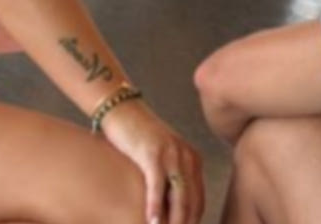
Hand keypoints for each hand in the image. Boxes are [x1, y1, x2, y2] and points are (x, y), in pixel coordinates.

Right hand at [101, 100, 204, 223]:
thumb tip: (168, 210)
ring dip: (174, 222)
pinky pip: (158, 187)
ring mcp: (171, 154)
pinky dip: (155, 207)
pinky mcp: (153, 153)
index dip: (192, 221)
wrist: (122, 109)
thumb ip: (169, 180)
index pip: (198, 200)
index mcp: (193, 160)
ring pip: (179, 198)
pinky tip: (151, 221)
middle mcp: (187, 157)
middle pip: (192, 202)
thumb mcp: (160, 158)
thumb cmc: (136, 137)